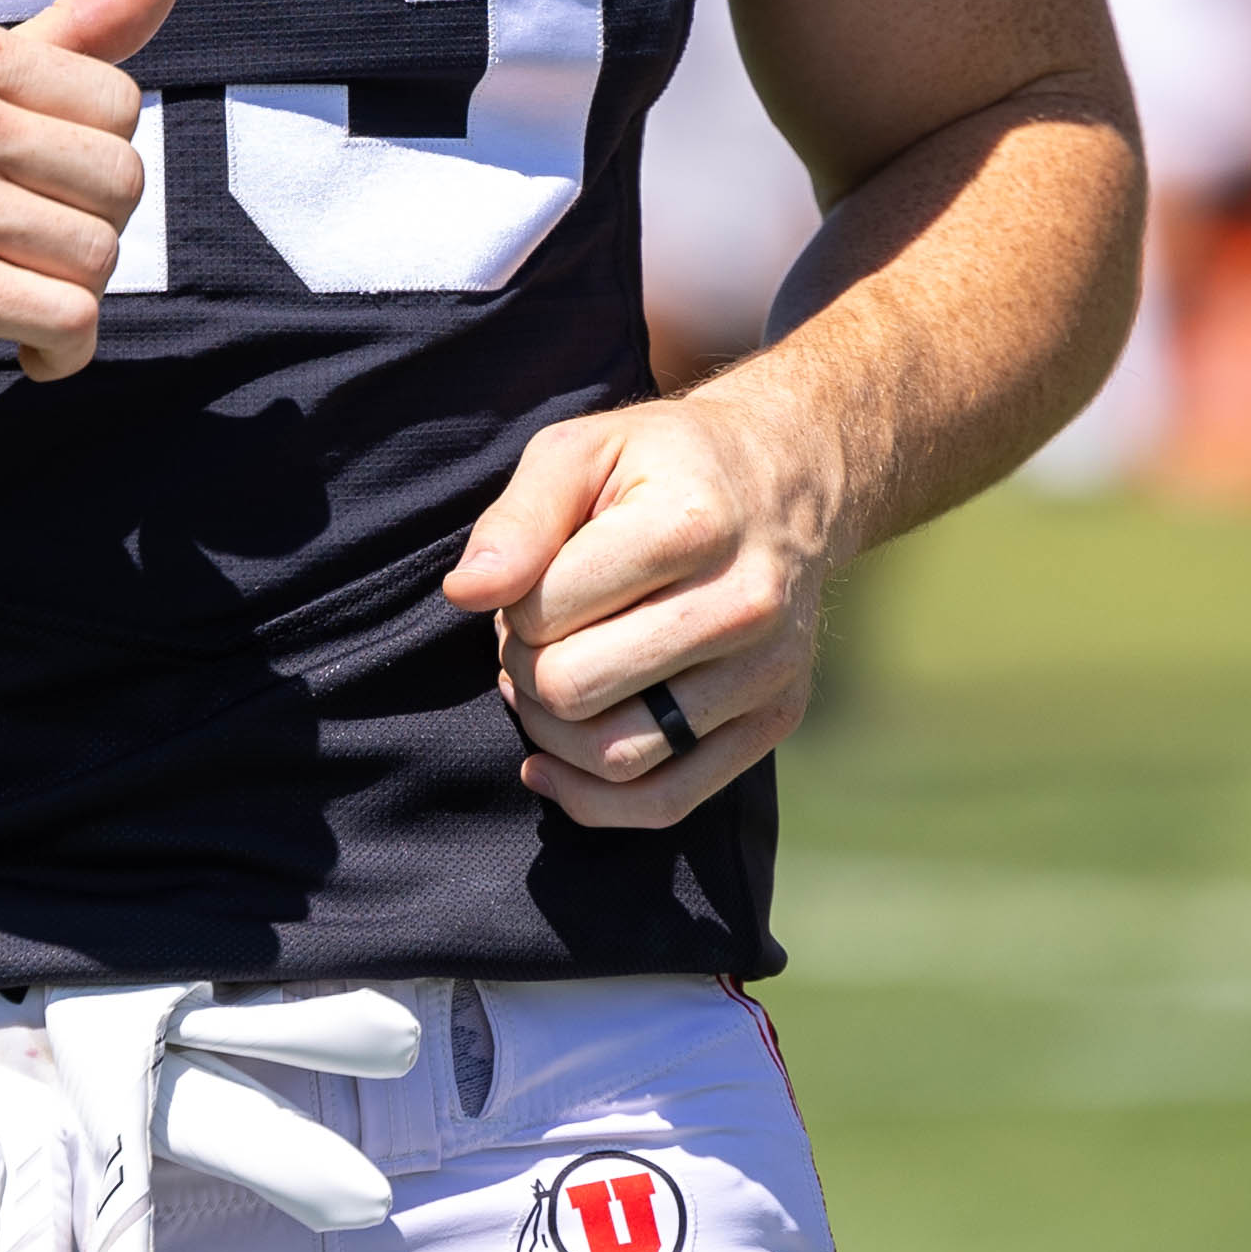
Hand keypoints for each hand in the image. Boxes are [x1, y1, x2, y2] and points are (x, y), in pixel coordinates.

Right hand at [0, 0, 172, 388]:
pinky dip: (64, 350)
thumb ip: (66, 31)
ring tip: (17, 290)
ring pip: (99, 254)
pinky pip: (68, 319)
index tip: (37, 183)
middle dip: (93, 225)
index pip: (119, 100)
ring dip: (73, 292)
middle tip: (28, 245)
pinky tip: (28, 351)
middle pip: (122, 179)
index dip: (94, 154)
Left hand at [445, 386, 838, 828]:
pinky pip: (667, 801)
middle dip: (525, 666)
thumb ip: (517, 518)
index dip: (510, 604)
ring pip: (616, 756)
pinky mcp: (774, 719)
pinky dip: (591, 799)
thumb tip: (466, 593)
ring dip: (550, 730)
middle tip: (531, 632)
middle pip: (574, 689)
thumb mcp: (579, 450)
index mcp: (692, 525)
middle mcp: (744, 604)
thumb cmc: (660, 465)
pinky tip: (546, 763)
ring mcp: (767, 671)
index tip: (526, 581)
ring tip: (547, 676)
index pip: (545, 611)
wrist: (783, 481)